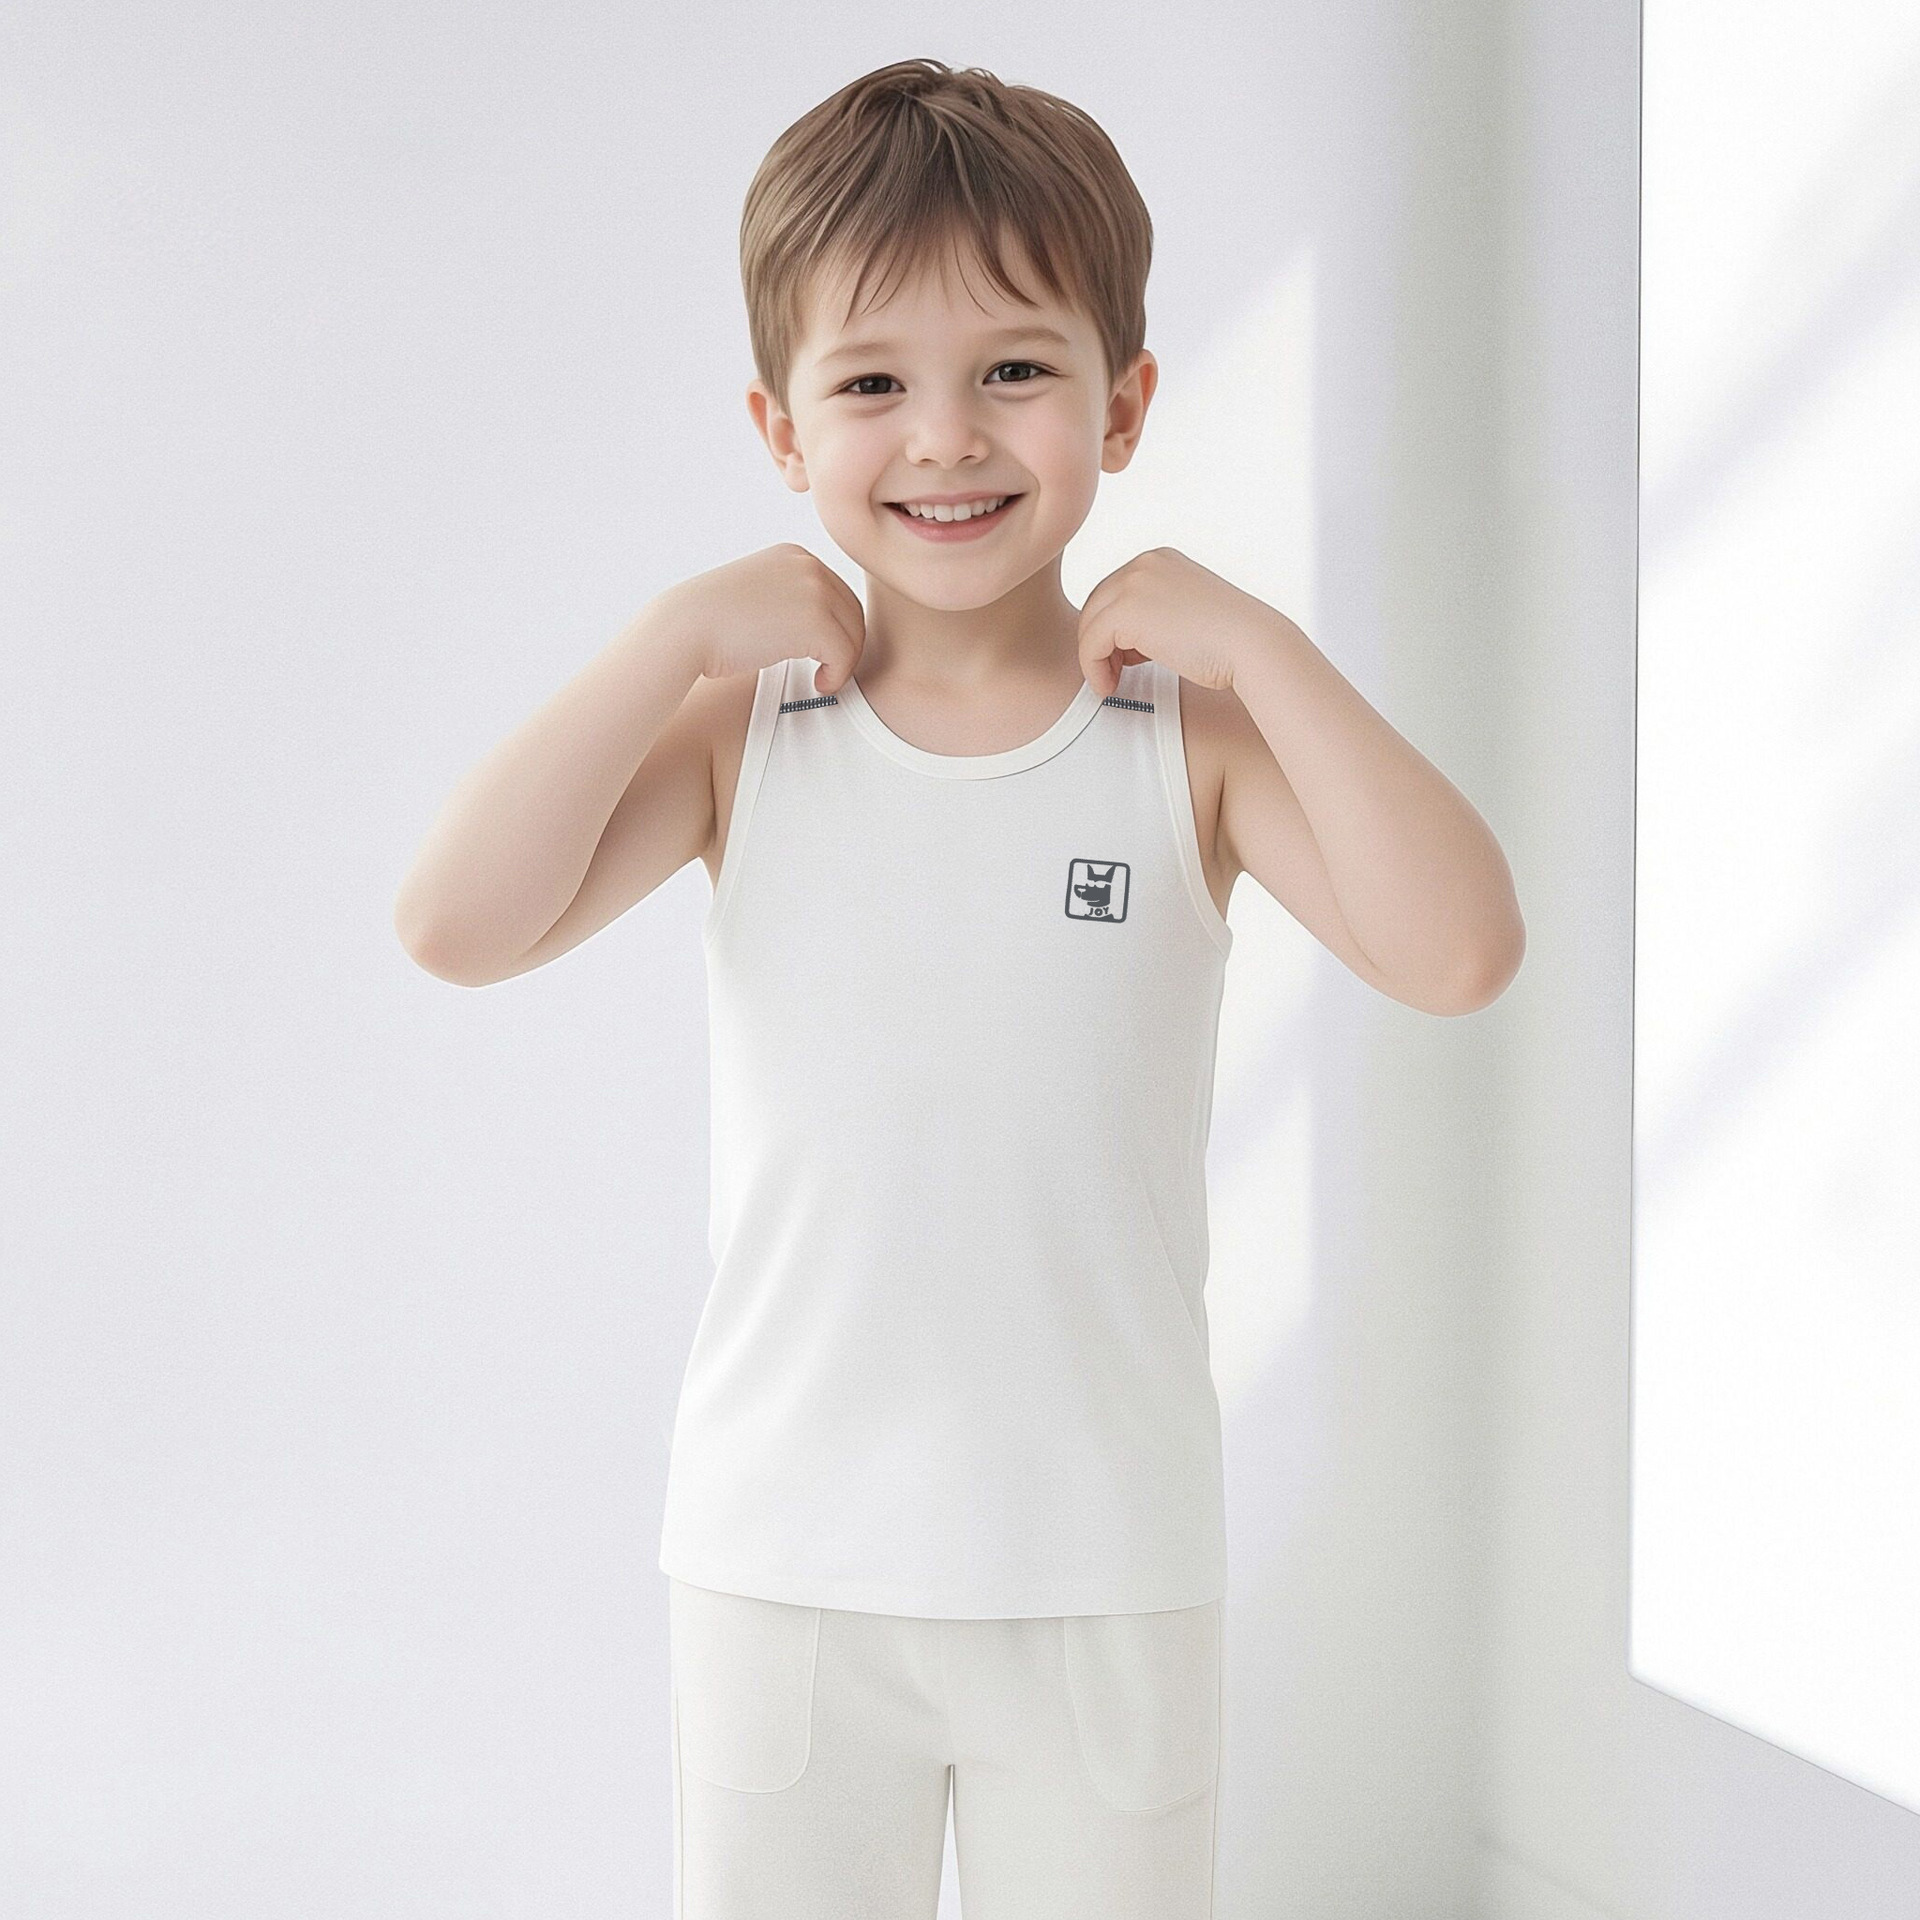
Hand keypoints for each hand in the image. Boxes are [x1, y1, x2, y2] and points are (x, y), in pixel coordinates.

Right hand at [657, 544, 866, 694]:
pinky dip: (838, 674)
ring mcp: (814, 590)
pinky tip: (818, 683)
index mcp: (795, 555)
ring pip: (854, 634)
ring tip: (822, 678)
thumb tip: (819, 627)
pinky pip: (846, 654)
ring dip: (843, 662)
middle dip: (845, 645)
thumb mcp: (757, 591)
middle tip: (828, 669)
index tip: (821, 652)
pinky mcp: (815, 621)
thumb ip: (789, 598)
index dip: (836, 627)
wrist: (687, 628)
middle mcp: (809, 565)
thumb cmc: (713, 622)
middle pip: (852, 611)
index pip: (838, 592)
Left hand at [1076, 547, 1279, 697]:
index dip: (1114, 630)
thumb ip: (1154, 616)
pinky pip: (1089, 643)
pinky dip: (1093, 670)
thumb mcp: (1186, 615)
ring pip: (1089, 624)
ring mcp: (1134, 582)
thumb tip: (1122, 640)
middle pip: (1097, 605)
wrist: (1251, 646)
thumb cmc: (1227, 643)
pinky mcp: (1126, 610)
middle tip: (1116, 674)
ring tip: (1113, 682)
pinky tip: (1109, 687)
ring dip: (1095, 658)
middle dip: (1101, 642)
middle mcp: (1144, 563)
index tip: (1128, 661)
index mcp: (1159, 560)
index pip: (1115, 593)